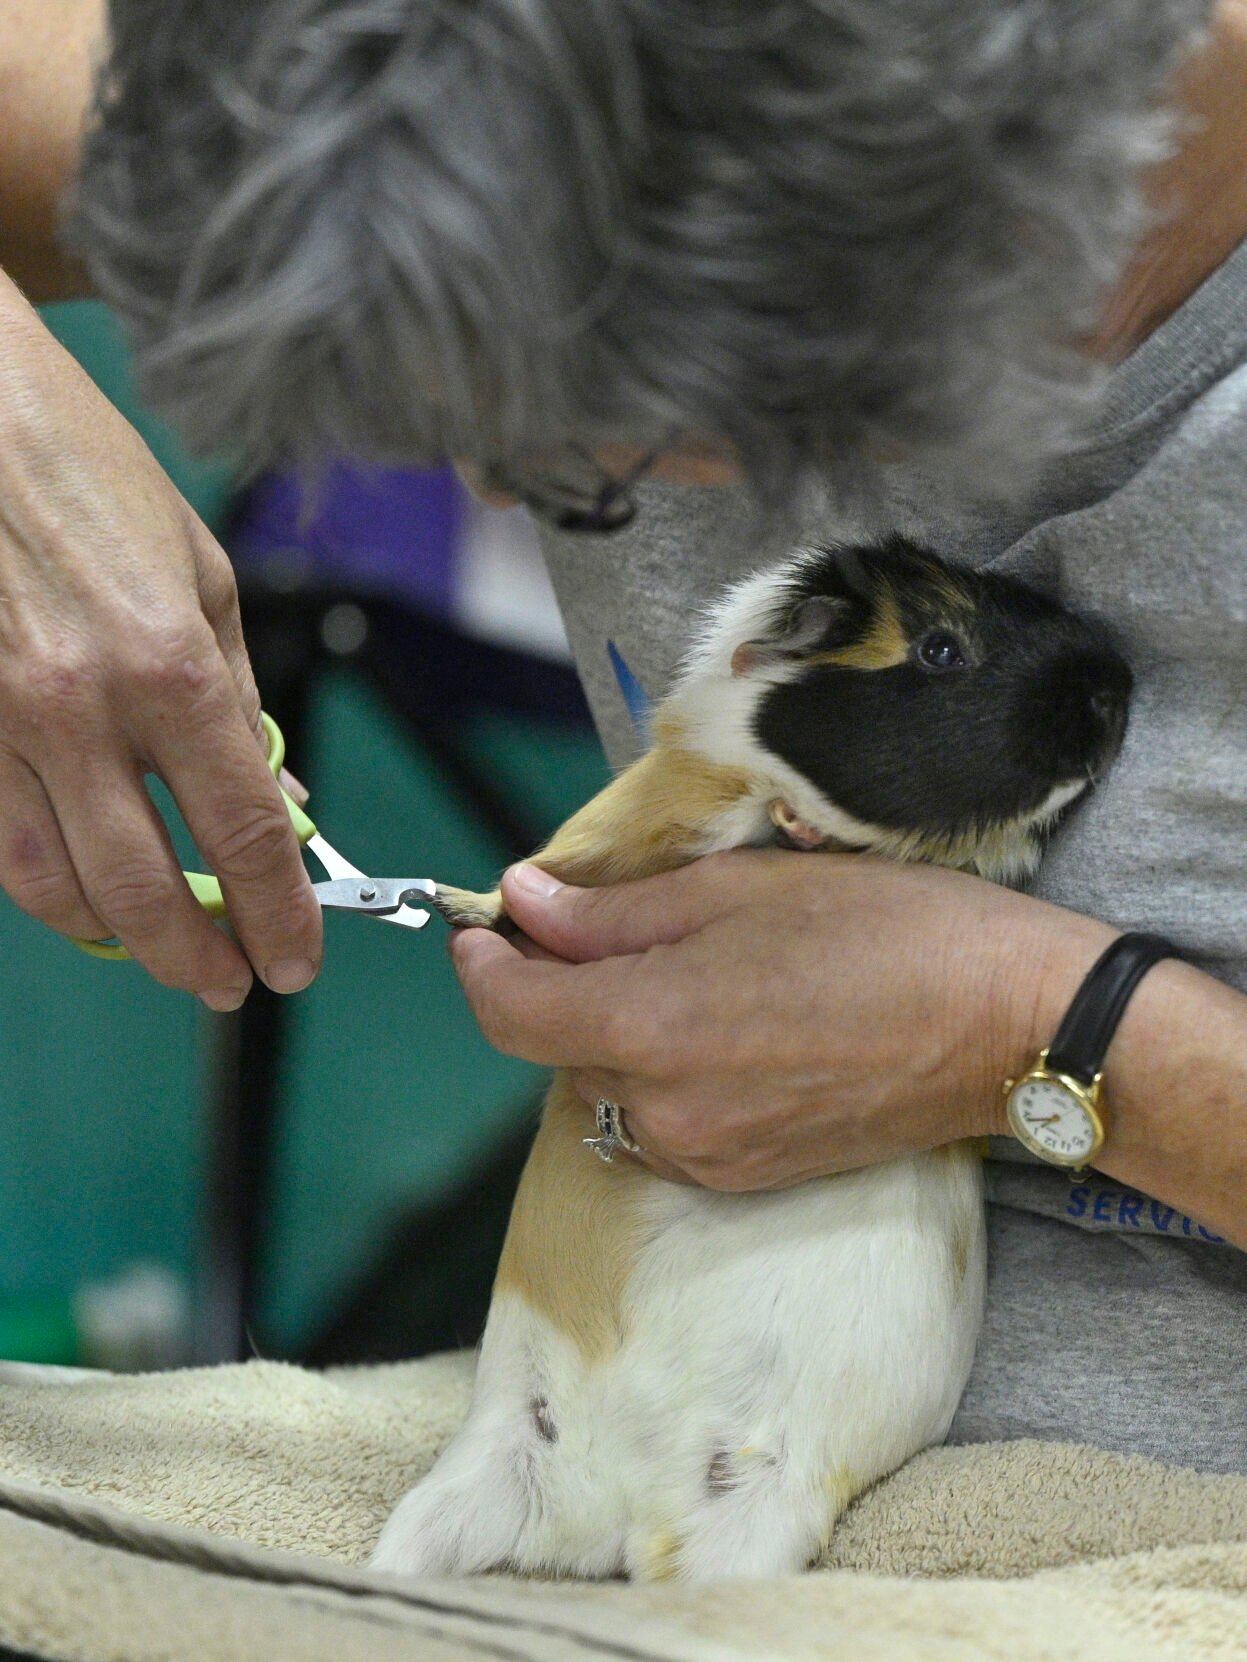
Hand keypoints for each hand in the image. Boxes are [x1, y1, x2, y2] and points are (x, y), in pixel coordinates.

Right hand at [0, 275, 321, 1005]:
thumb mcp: (204, 575)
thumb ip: (238, 699)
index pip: (244, 833)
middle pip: (144, 888)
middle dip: (197, 956)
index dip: (280, 914)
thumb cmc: (94, 476)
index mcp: (171, 667)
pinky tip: (85, 892)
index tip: (296, 960)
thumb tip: (276, 792)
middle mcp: (80, 711)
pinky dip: (47, 885)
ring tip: (164, 954)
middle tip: (228, 984)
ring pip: (53, 885)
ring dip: (116, 940)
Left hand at [450, 850, 1114, 1188]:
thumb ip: (615, 911)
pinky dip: (665, 1072)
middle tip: (606, 923)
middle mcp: (662, 1108)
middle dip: (562, 985)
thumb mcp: (739, 891)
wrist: (1003, 1026)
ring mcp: (705, 1155)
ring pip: (613, 1086)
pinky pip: (664, 1122)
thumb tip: (525, 903)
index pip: (508, 1014)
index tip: (483, 928)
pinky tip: (730, 1024)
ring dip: (618, 1031)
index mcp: (650, 1025)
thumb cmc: (886, 934)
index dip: (480, 965)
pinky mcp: (745, 1178)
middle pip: (559, 1048)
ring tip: (692, 971)